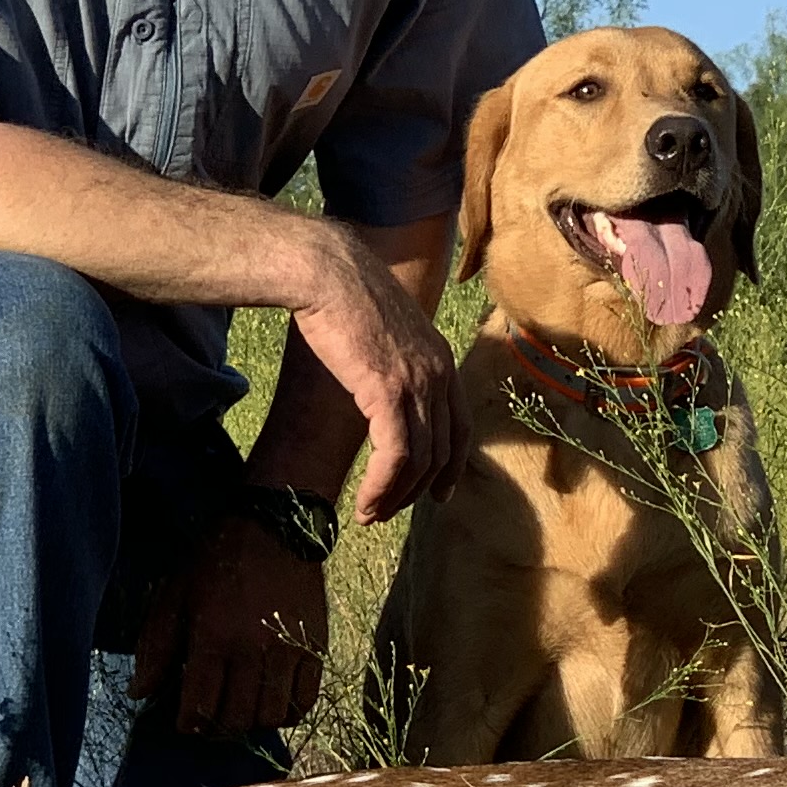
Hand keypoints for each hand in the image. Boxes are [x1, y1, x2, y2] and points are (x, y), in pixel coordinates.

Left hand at [135, 516, 332, 739]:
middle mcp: (252, 651)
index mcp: (212, 638)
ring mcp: (288, 651)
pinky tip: (271, 703)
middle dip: (217, 728)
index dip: (188, 724)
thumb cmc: (216, 560)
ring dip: (252, 723)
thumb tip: (140, 693)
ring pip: (270, 717)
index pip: (199, 708)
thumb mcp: (174, 596)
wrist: (275, 527)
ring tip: (240, 710)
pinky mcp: (315, 647)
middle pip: (235, 719)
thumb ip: (155, 647)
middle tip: (210, 718)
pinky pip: (305, 701)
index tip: (185, 718)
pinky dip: (288, 713)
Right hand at [288, 221, 460, 523]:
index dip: (452, 463)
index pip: (460, 423)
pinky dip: (382, 486)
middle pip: (443, 449)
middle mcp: (438, 373)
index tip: (440, 492)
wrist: (325, 271)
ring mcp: (417, 383)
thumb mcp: (381, 329)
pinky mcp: (389, 392)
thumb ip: (391, 357)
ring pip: (421, 460)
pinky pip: (396, 455)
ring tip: (371, 514)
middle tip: (389, 511)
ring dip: (395, 496)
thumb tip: (377, 377)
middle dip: (418, 489)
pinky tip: (365, 502)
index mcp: (440, 358)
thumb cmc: (340, 294)